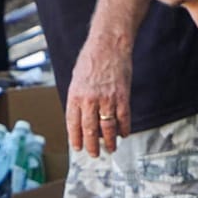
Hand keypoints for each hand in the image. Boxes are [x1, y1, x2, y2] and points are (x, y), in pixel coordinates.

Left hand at [64, 30, 130, 157]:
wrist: (109, 44)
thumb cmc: (91, 58)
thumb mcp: (77, 78)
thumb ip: (78, 98)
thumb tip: (81, 116)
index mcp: (75, 96)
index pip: (73, 124)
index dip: (76, 138)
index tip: (78, 147)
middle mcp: (89, 100)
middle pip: (90, 130)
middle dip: (92, 145)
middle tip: (94, 154)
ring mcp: (106, 99)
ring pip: (107, 128)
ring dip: (109, 141)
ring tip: (110, 149)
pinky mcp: (122, 96)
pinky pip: (123, 118)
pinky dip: (124, 129)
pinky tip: (123, 134)